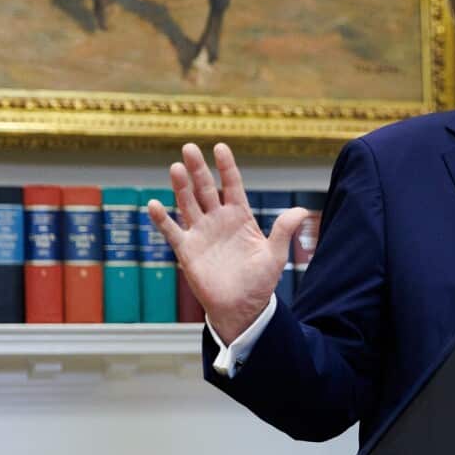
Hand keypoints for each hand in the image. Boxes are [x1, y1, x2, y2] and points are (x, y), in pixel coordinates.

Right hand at [147, 143, 307, 342]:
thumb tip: (301, 210)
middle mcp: (218, 220)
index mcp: (240, 217)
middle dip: (198, 169)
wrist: (242, 308)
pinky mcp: (187, 250)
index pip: (232, 185)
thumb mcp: (275, 255)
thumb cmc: (260, 282)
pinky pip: (172, 231)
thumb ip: (283, 231)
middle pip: (206, 189)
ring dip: (181, 187)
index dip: (226, 167)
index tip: (220, 147)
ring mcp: (201, 233)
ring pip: (188, 204)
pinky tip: (154, 204)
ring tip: (175, 168)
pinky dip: (162, 219)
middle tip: (189, 148)